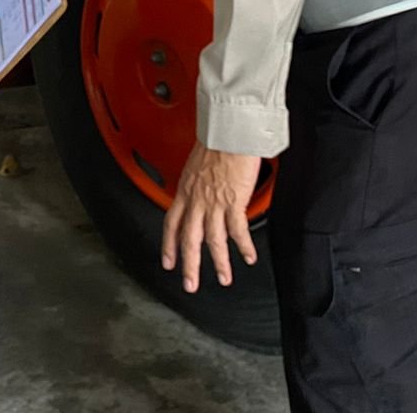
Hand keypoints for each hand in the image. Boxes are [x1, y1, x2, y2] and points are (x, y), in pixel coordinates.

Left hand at [161, 143, 260, 291]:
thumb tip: (201, 189)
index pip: (171, 223)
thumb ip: (197, 182)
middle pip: (189, 240)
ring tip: (225, 278)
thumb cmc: (216, 142)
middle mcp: (195, 200)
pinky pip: (237, 231)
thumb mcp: (195, 164)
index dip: (168, 245)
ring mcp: (213, 203)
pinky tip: (248, 257)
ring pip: (213, 241)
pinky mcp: (233, 202)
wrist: (228, 132)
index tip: (168, 262)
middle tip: (190, 284)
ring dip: (219, 263)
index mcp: (184, 190)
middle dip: (189, 266)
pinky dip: (243, 247)